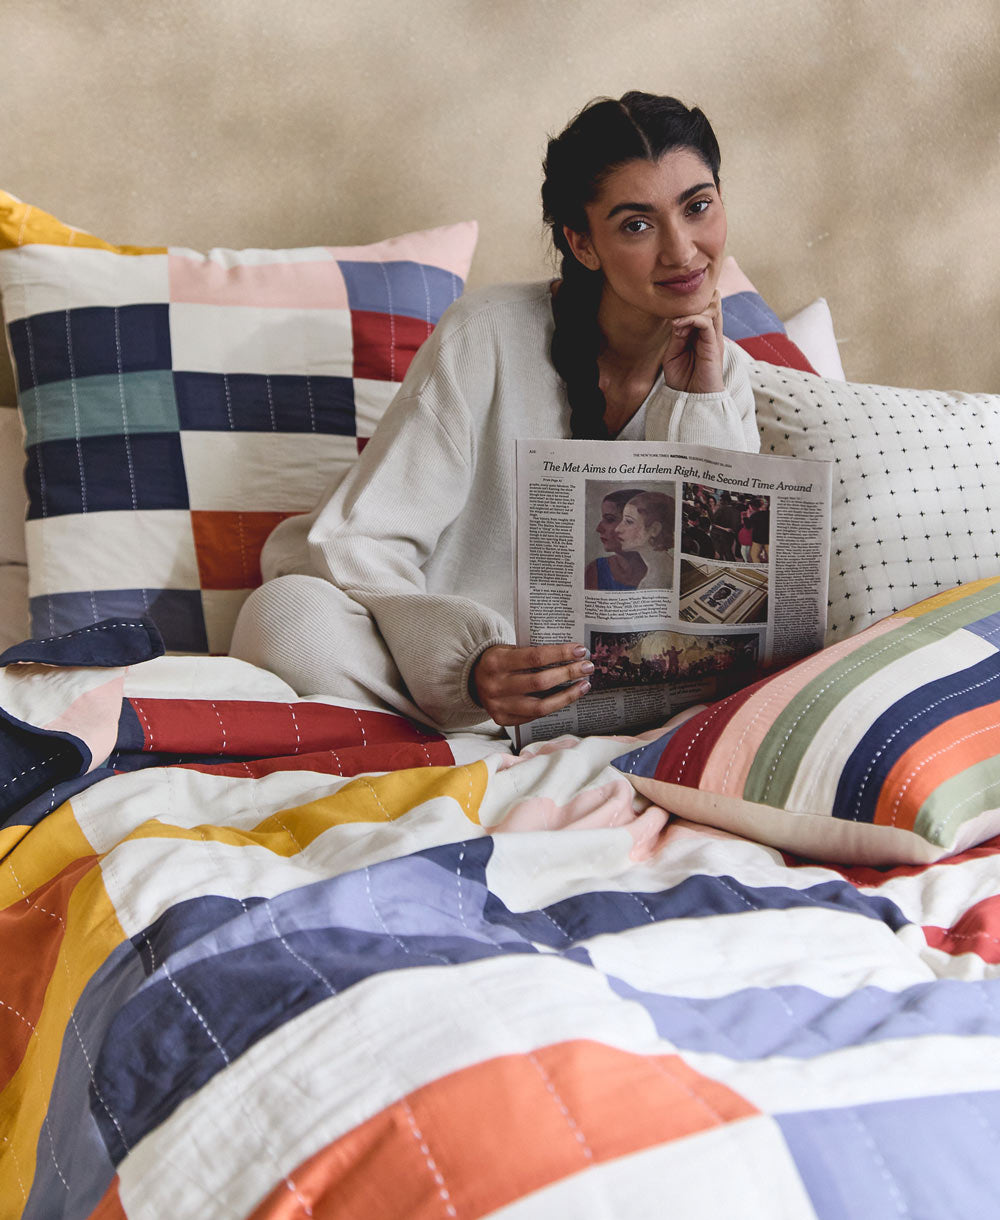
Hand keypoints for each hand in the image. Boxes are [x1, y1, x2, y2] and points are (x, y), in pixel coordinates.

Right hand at [471, 642, 593, 726]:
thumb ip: (532, 653)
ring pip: (540, 706)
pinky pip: (534, 716)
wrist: (472, 680)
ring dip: (567, 696)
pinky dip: (554, 706)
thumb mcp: (508, 650)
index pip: (534, 657)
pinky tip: (567, 697)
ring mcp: (498, 706)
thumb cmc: (498, 662)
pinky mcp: (502, 720)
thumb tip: (570, 655)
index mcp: (496, 662)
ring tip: (584, 685)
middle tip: (587, 667)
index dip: (560, 653)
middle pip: (540, 682)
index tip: (580, 650)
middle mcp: (495, 686)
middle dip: (568, 673)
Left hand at [661, 289, 724, 393]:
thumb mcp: (673, 355)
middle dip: (691, 304)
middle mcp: (710, 335)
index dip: (684, 307)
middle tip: (673, 311)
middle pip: (709, 305)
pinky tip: (678, 324)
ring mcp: (713, 339)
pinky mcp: (714, 345)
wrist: (693, 399)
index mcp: (701, 336)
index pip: (699, 310)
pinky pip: (706, 323)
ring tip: (675, 320)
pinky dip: (691, 319)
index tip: (668, 315)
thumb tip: (677, 320)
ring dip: (690, 310)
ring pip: (710, 309)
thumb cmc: (683, 380)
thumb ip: (677, 337)